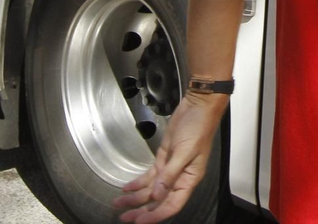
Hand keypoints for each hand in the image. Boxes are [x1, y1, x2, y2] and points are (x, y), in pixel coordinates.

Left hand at [113, 93, 226, 223]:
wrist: (198, 106)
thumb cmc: (199, 127)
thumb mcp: (185, 151)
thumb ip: (170, 174)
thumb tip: (157, 195)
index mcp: (189, 179)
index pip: (171, 205)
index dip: (155, 216)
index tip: (139, 222)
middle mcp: (179, 177)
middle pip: (159, 200)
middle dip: (141, 210)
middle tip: (124, 217)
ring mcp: (170, 168)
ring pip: (151, 189)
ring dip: (135, 198)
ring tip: (118, 204)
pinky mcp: (164, 158)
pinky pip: (149, 176)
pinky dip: (137, 183)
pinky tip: (126, 188)